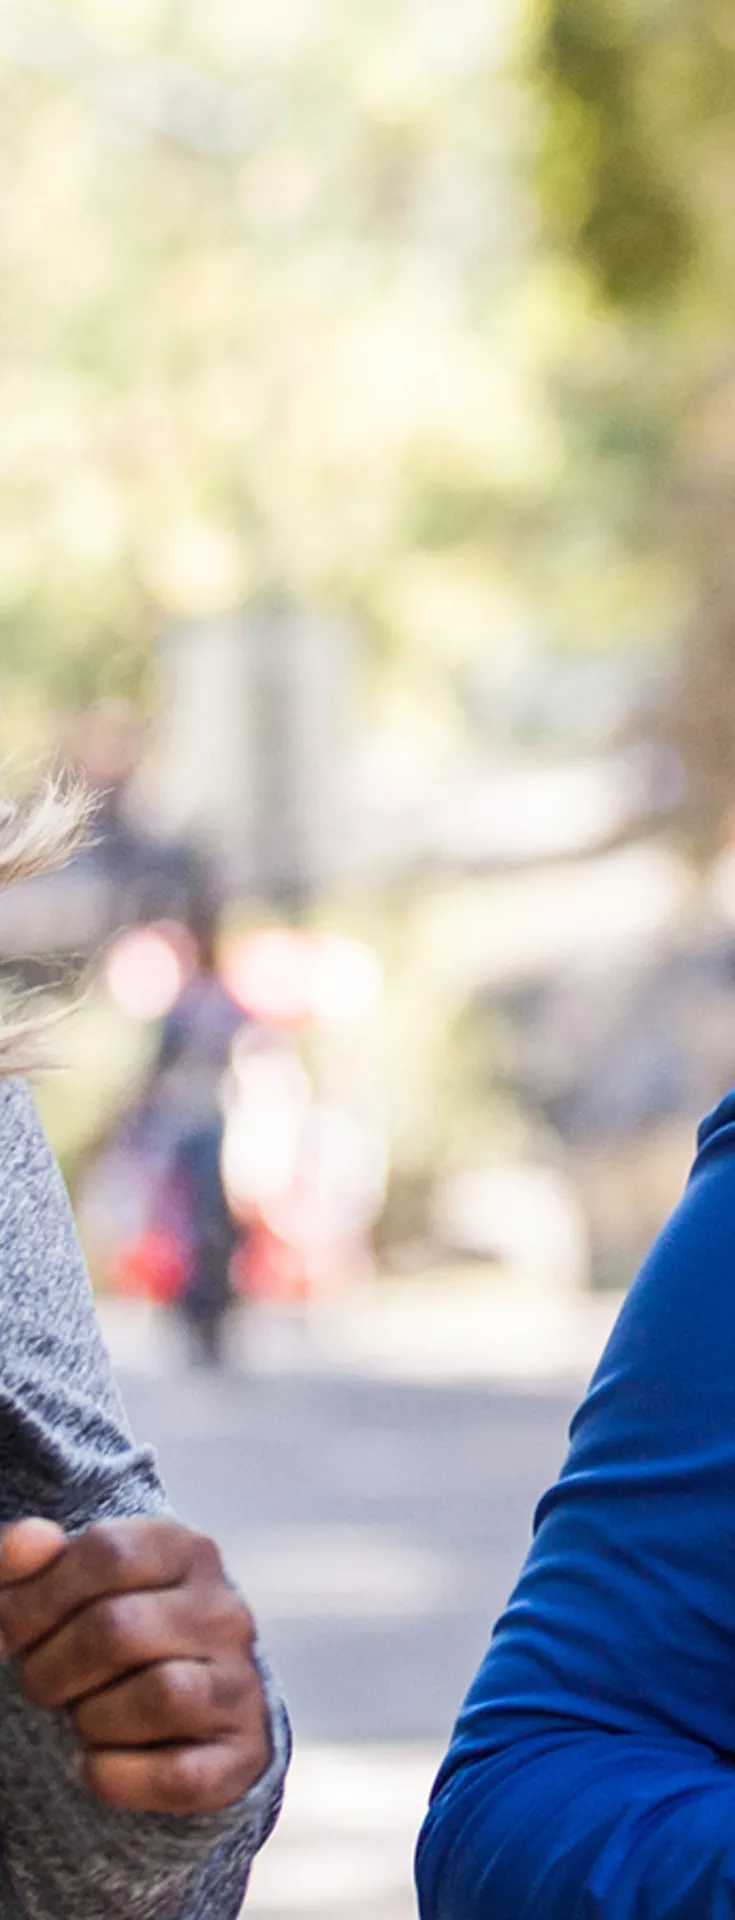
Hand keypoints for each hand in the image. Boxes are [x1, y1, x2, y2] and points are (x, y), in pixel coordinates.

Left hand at [0, 1517, 270, 1815]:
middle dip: (52, 1667)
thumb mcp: (60, 1585)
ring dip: (93, 1719)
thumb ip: (22, 1557)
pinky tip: (94, 1764)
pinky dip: (118, 1777)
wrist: (177, 1707)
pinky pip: (179, 1775)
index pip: (108, 1553)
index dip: (38, 1597)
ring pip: (162, 1697)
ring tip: (81, 1717)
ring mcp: (240, 1682)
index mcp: (184, 1549)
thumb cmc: (101, 1631)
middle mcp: (223, 1609)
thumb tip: (34, 1539)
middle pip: (119, 1629)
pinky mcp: (245, 1752)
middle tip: (40, 1684)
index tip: (11, 1630)